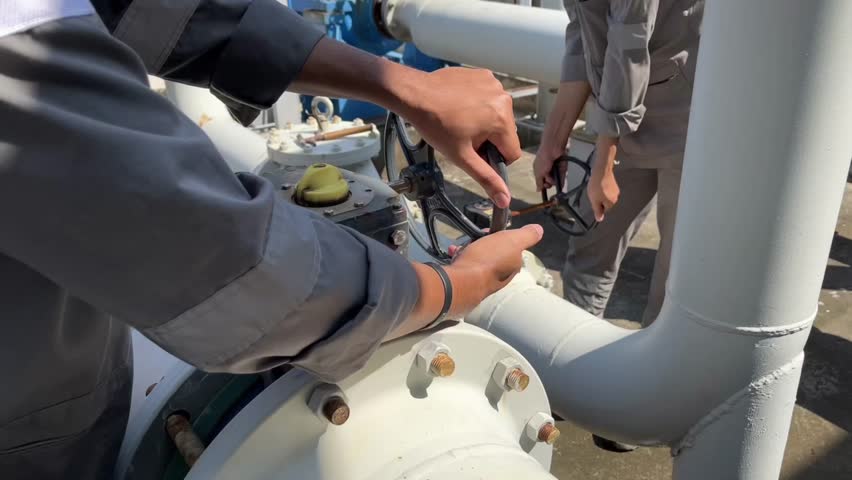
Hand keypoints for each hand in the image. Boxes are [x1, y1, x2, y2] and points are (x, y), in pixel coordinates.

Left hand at [401, 68, 521, 208]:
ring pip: (497, 115)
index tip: (474, 153)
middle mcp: (504, 99)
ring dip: (484, 122)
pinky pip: (489, 97)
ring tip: (460, 120)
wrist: (415, 94)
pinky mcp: (484, 75)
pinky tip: (460, 106)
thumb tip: (505, 199)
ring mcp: (494, 84)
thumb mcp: (462, 157)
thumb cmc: (435, 125)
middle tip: (463, 136)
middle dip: (488, 139)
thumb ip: (486, 178)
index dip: (493, 159)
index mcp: (502, 120)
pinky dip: (479, 104)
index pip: (512, 153)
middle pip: (505, 133)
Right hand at [444, 224, 543, 314]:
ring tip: (461, 246)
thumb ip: (527, 235)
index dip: (499, 235)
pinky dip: (458, 256)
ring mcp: (482, 281)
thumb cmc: (488, 260)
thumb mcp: (513, 241)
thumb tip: (539, 230)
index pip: (509, 247)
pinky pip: (463, 265)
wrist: (462, 282)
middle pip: (491, 252)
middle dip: (481, 242)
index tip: (489, 230)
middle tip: (473, 238)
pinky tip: (454, 253)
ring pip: (476, 258)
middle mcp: (499, 276)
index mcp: (512, 266)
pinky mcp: (466, 283)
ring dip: (467, 248)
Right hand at [533, 141, 568, 190]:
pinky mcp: (562, 168)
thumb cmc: (543, 157)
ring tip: (553, 176)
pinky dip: (561, 181)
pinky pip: (562, 176)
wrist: (553, 148)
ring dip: (554, 181)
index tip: (543, 187)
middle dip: (548, 183)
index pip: (540, 180)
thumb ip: (538, 182)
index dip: (542, 184)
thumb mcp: (538, 172)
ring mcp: (554, 169)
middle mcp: (546, 169)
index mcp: (538, 169)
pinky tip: (561, 186)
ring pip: (555, 180)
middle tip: (548, 180)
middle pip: (548, 181)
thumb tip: (538, 190)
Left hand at [588, 167, 619, 221]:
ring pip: (605, 195)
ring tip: (596, 188)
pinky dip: (602, 187)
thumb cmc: (597, 186)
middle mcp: (616, 197)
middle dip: (599, 199)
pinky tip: (598, 184)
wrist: (601, 171)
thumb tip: (599, 219)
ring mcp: (615, 190)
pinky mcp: (614, 183)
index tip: (593, 199)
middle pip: (605, 202)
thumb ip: (597, 211)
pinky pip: (606, 189)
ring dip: (600, 193)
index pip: (603, 209)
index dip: (597, 205)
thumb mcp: (594, 201)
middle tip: (594, 193)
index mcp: (612, 203)